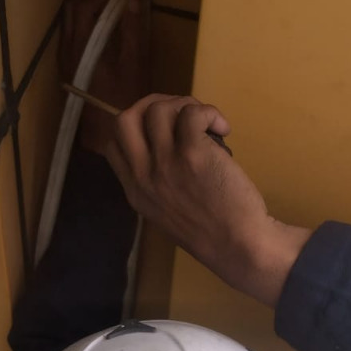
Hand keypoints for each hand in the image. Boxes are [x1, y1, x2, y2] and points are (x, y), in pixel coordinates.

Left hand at [60, 0, 149, 127]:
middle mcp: (67, 50)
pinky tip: (104, 36)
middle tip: (117, 1)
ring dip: (89, 14)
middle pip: (72, 10)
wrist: (104, 134)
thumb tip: (134, 0)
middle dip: (94, 0)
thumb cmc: (124, 100)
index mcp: (81, 46)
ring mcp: (65, 60)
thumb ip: (134, 30)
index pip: (84, 5)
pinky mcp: (68, 70)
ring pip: (69, 24)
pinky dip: (85, 28)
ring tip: (113, 16)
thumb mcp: (135, 64)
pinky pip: (71, 38)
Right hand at [88, 93, 310, 305]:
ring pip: (158, 108)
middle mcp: (143, 176)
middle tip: (179, 113)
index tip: (162, 129)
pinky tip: (223, 128)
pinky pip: (191, 113)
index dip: (135, 126)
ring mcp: (166, 164)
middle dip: (151, 104)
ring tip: (208, 122)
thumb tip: (165, 147)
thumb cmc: (211, 232)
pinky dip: (209, 112)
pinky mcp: (193, 155)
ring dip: (185, 105)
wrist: (238, 246)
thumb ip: (157, 184)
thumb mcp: (166, 213)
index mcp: (134, 191)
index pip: (112, 144)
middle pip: (124, 119)